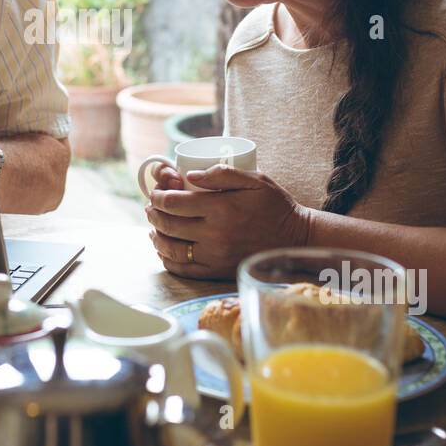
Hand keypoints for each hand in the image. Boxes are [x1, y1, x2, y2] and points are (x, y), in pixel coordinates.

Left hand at [145, 165, 310, 278]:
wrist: (295, 239)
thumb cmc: (275, 206)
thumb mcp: (255, 179)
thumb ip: (223, 173)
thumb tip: (190, 175)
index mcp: (221, 208)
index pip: (175, 202)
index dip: (158, 196)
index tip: (156, 192)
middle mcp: (215, 234)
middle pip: (169, 225)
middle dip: (154, 214)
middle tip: (151, 208)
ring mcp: (215, 256)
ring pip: (171, 249)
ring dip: (156, 237)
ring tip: (153, 228)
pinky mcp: (217, 272)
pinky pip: (183, 269)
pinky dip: (167, 259)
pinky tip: (164, 250)